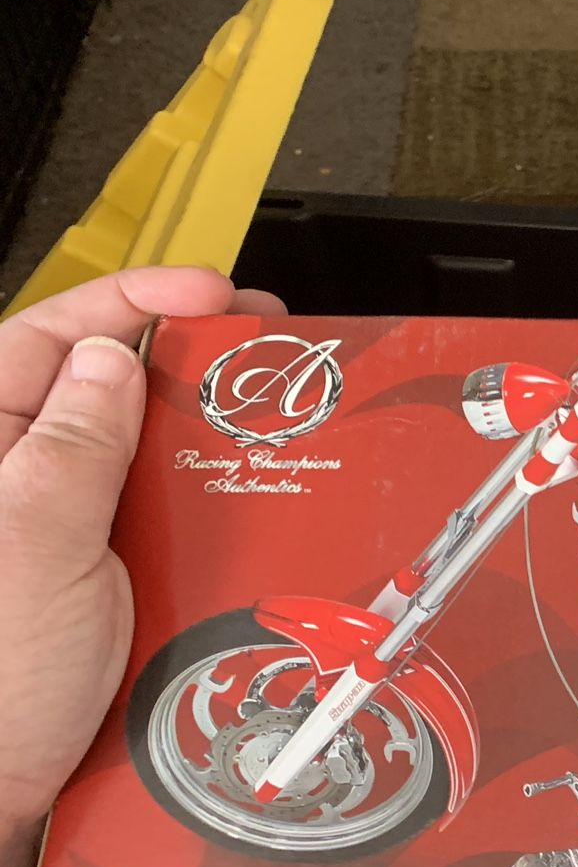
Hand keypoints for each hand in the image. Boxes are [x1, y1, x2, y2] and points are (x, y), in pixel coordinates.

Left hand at [0, 268, 283, 866]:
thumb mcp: (36, 547)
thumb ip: (73, 447)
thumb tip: (111, 360)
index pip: (46, 339)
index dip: (132, 300)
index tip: (209, 290)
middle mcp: (13, 482)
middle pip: (97, 382)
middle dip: (180, 351)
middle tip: (259, 340)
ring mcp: (53, 528)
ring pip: (133, 446)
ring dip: (197, 425)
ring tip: (263, 409)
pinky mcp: (94, 575)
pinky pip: (152, 513)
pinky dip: (199, 496)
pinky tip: (240, 492)